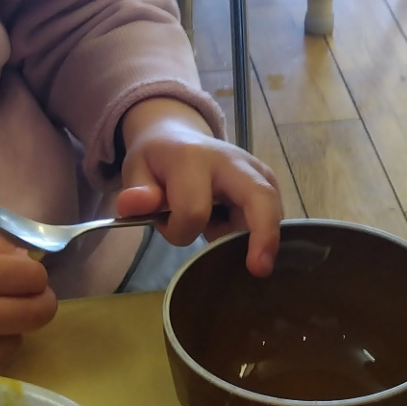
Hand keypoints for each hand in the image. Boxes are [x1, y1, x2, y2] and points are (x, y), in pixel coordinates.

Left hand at [118, 97, 281, 274]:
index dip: (179, 230)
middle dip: (263, 235)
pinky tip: (230, 226)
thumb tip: (134, 205)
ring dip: (253, 235)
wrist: (178, 135)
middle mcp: (233, 160)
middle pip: (259, 197)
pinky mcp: (269, 180)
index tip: (166, 227)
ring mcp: (257, 169)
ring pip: (272, 208)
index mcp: (193, 159)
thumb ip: (136, 191)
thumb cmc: (158, 160)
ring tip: (217, 230)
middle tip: (258, 270)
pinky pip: (272, 212)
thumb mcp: (136, 170)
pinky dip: (256, 230)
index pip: (194, 211)